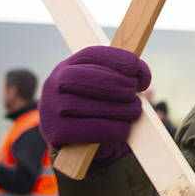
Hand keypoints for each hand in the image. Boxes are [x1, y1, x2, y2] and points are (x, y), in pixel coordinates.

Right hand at [39, 46, 150, 167]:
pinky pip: (88, 130)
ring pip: (88, 106)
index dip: (117, 58)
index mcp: (67, 66)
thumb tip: (142, 75)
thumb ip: (124, 75)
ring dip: (119, 108)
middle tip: (134, 93)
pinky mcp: (56, 133)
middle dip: (116, 83)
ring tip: (134, 111)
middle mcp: (54, 84)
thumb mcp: (104, 86)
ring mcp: (52, 109)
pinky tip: (123, 129)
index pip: (91, 54)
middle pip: (85, 78)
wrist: (73, 141)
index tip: (136, 68)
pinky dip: (112, 129)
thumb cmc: (96, 106)